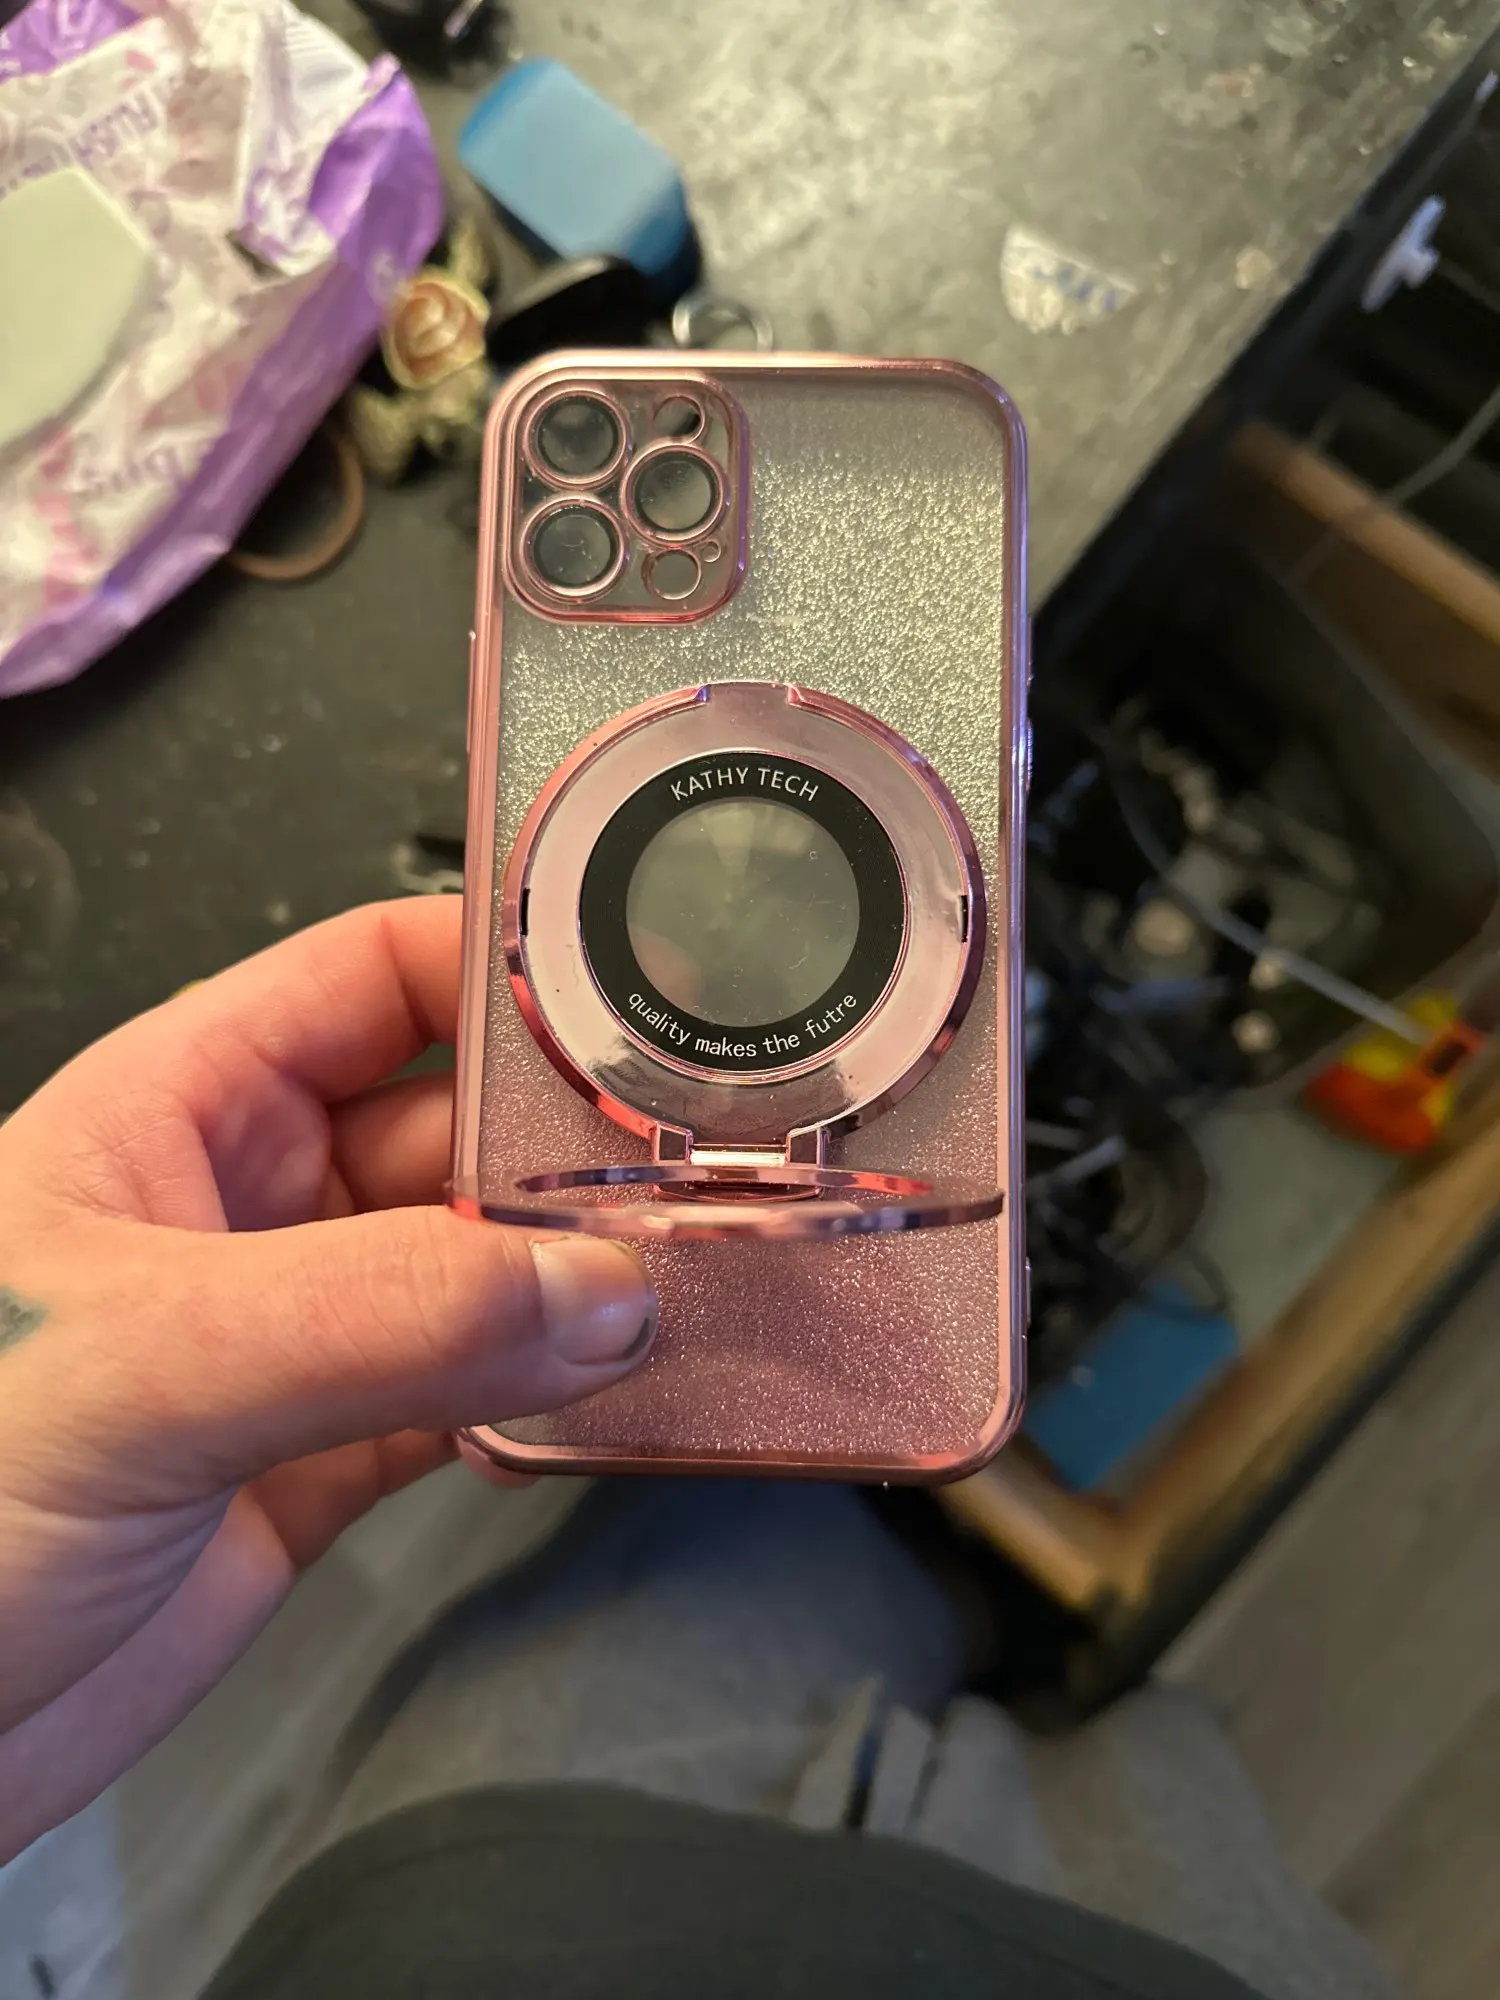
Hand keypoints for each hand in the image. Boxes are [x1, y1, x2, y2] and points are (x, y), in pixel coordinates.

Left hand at [0, 897, 654, 1860]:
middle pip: (458, 1128)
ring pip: (483, 1271)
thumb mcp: (143, 1364)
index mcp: (178, 1108)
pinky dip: (556, 1399)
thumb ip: (379, 1314)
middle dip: (577, 1148)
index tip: (641, 992)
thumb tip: (592, 1288)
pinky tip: (617, 1396)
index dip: (504, 969)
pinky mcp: (319, 1461)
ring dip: (583, 1282)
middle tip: (705, 1174)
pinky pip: (476, 1397)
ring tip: (695, 1287)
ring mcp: (292, 1338)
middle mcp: (247, 1206)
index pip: (374, 976)